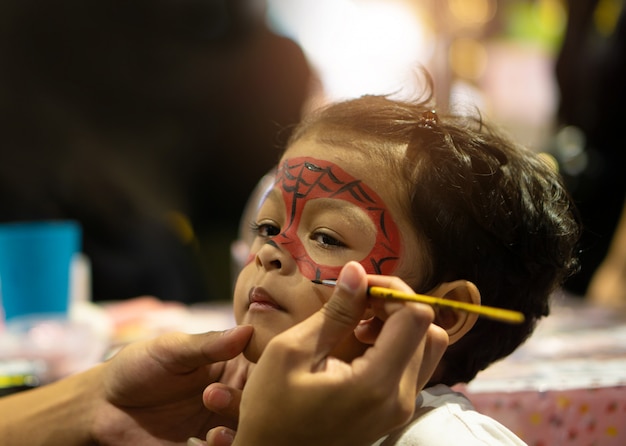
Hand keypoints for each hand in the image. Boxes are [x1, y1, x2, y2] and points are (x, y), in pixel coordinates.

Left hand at [91, 326, 252, 444]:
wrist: (103, 406)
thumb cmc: (139, 367)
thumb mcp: (173, 349)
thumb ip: (210, 344)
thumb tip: (247, 331)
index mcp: (231, 364)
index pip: (265, 363)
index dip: (270, 366)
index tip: (263, 368)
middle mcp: (233, 393)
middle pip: (264, 399)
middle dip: (249, 402)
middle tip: (213, 396)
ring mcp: (222, 421)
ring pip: (252, 428)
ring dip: (240, 429)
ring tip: (211, 430)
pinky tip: (208, 441)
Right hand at [202, 261, 448, 445]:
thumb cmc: (271, 409)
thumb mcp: (292, 351)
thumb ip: (335, 312)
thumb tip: (357, 272)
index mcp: (375, 384)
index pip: (416, 317)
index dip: (391, 290)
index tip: (359, 287)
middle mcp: (400, 399)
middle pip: (427, 329)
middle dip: (394, 304)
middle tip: (356, 301)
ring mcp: (400, 409)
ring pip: (426, 347)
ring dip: (397, 324)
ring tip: (357, 322)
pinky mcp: (394, 411)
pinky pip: (413, 365)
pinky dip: (395, 344)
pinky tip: (359, 343)